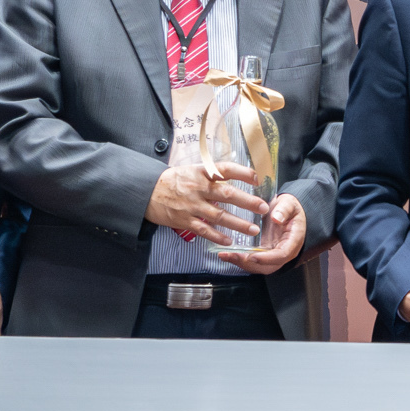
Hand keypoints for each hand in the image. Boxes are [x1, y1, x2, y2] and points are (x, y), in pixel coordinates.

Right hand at [144, 159, 267, 245]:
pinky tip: (229, 241)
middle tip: (263, 208)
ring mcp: (192, 205)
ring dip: (238, 223)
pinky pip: (204, 229)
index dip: (242, 172)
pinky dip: (217, 236)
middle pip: (227, 194)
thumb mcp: (191, 170)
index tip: (256, 178)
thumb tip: (234, 176)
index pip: (225, 169)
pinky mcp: (184, 220)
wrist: (146, 192)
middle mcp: (198, 188)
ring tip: (253, 229)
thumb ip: (210, 175)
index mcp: (201, 173)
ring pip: (219, 215)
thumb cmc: (172, 181)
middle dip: (247, 202)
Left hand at [218, 194, 307, 274]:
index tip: (253, 256)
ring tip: (225, 255)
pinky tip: (227, 254)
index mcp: (293, 241)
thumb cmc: (290, 208)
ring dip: (241, 263)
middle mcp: (283, 252)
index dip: (267, 258)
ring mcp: (272, 254)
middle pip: (268, 266)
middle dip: (249, 263)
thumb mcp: (290, 204)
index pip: (282, 255)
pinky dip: (239, 259)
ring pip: (258, 266)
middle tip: (232, 255)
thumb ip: (284, 210)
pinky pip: (252, 260)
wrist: (286, 210)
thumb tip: (276, 218)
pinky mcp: (263, 253)